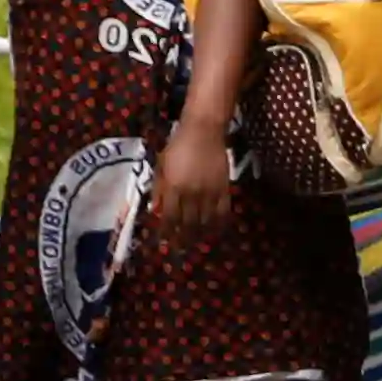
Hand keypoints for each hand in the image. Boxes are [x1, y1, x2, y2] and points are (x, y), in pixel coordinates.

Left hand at [154, 117, 238, 242]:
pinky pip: (223, 214)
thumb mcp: (161, 166)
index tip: (164, 241)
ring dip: (200, 235)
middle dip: (183, 238)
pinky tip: (214, 231)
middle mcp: (192, 193)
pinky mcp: (225, 190)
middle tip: (179, 248)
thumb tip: (156, 209)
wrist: (203, 132)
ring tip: (195, 242)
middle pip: (188, 224)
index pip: (169, 217)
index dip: (167, 232)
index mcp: (173, 187)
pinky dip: (218, 225)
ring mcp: (210, 193)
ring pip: (206, 222)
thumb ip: (159, 189)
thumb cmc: (177, 147)